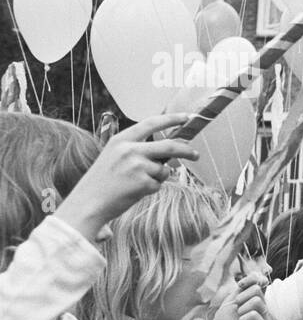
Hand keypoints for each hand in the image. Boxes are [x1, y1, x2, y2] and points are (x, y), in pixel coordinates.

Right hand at [53, 113, 199, 242]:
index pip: (151, 123)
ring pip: (163, 170)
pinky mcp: (143, 182)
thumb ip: (138, 150)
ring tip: (135, 184)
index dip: (171, 119)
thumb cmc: (103, 182)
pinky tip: (133, 192)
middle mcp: (130, 149)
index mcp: (121, 139)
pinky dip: (151, 189)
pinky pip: (158, 185)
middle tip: (196, 155)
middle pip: (169, 146)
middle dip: (186, 150)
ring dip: (157, 178)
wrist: (88, 203)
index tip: (187, 116)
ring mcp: (137, 165)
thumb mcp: (115, 156)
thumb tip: (169, 152)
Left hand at [207, 273, 270, 319]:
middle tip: (237, 312)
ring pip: (257, 301)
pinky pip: (254, 315)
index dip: (250, 279)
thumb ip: (244, 287)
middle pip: (257, 290)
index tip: (240, 284)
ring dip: (242, 311)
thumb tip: (261, 277)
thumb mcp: (231, 300)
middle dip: (241, 299)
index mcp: (257, 299)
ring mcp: (266, 318)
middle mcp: (264, 307)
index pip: (259, 281)